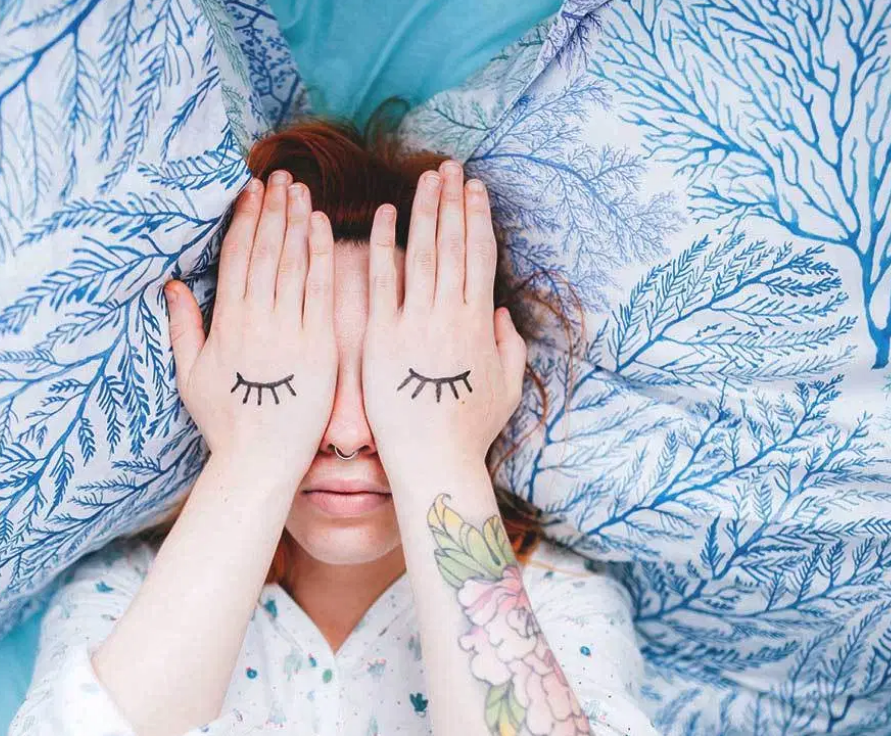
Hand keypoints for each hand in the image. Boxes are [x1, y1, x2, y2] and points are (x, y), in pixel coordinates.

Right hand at [165, 171, 337, 478]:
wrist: (260, 461)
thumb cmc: (226, 423)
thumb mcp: (191, 375)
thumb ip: (183, 327)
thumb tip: (170, 285)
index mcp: (226, 324)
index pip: (235, 257)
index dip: (243, 220)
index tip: (250, 190)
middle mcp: (255, 320)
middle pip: (264, 251)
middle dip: (271, 209)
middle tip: (279, 175)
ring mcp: (288, 331)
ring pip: (292, 263)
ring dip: (296, 221)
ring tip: (299, 190)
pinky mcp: (319, 345)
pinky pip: (321, 291)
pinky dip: (321, 255)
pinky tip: (322, 226)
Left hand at [361, 161, 526, 475]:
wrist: (432, 460)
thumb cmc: (468, 431)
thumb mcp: (506, 389)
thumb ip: (508, 348)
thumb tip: (503, 316)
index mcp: (479, 323)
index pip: (480, 257)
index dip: (479, 219)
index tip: (476, 189)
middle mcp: (450, 315)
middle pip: (454, 245)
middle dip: (453, 202)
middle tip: (450, 166)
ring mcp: (415, 323)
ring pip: (422, 253)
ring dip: (425, 211)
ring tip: (427, 179)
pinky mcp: (381, 337)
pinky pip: (381, 282)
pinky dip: (383, 246)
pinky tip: (383, 215)